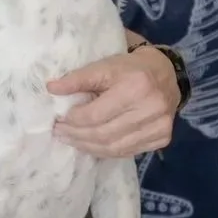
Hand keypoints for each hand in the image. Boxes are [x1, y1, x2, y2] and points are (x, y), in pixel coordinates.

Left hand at [48, 45, 180, 158]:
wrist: (165, 74)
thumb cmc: (130, 68)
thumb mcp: (105, 65)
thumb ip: (78, 78)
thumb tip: (51, 88)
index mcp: (136, 86)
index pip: (96, 114)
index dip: (73, 120)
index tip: (59, 119)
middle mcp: (151, 109)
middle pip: (104, 134)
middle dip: (77, 136)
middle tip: (60, 133)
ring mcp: (160, 127)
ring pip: (115, 148)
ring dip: (88, 147)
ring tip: (72, 141)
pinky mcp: (163, 138)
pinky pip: (127, 152)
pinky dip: (106, 151)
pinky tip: (92, 145)